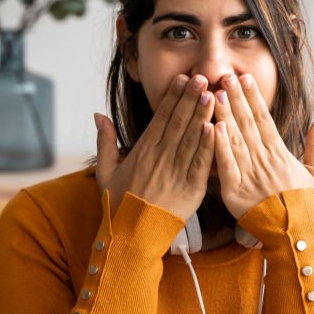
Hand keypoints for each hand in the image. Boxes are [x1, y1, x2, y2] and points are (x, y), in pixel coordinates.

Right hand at [94, 74, 215, 219]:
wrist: (131, 237)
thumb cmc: (119, 205)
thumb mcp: (105, 172)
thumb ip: (104, 141)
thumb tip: (98, 114)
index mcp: (143, 151)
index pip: (161, 118)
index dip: (173, 97)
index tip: (182, 78)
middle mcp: (160, 158)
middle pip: (178, 122)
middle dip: (190, 98)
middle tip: (201, 76)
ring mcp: (176, 173)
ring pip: (191, 138)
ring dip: (202, 115)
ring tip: (212, 94)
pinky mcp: (191, 189)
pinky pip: (200, 163)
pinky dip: (208, 145)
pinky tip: (214, 128)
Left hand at [212, 73, 313, 218]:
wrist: (297, 239)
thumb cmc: (306, 206)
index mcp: (281, 154)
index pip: (264, 119)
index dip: (254, 97)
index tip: (245, 77)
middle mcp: (265, 162)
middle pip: (247, 124)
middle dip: (235, 98)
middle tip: (224, 75)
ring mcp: (249, 177)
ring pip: (234, 140)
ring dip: (224, 115)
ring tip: (214, 94)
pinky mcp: (235, 194)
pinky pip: (226, 166)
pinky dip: (220, 147)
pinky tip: (212, 128)